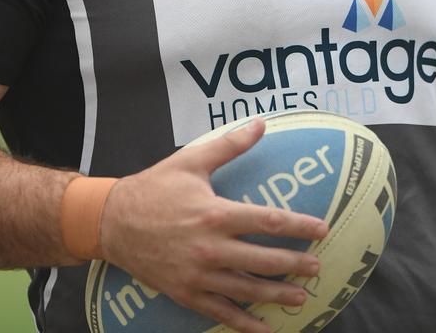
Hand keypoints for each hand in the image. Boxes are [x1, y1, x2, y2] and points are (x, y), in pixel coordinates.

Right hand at [99, 118, 327, 332]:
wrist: (114, 222)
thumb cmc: (156, 187)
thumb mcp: (192, 161)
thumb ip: (229, 145)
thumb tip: (261, 124)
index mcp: (215, 214)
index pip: (267, 221)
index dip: (298, 226)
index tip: (321, 229)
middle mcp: (210, 248)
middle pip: (263, 260)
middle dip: (294, 264)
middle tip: (318, 266)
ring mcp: (198, 275)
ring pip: (246, 290)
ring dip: (277, 295)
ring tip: (302, 297)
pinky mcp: (186, 293)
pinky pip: (221, 312)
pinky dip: (245, 324)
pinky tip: (265, 329)